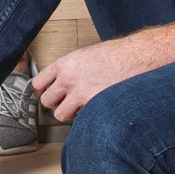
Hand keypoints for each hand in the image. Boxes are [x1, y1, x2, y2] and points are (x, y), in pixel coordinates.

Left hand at [33, 36, 154, 120]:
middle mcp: (68, 79)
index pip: (38, 83)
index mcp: (65, 64)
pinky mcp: (93, 105)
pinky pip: (80, 118)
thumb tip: (61, 80)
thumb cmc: (115, 55)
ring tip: (79, 107)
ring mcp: (80, 93)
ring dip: (68, 113)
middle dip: (55, 103)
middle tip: (65, 101)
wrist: (135, 57)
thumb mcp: (85, 55)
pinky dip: (85, 117)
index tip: (46, 93)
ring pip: (59, 114)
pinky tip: (94, 108)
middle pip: (45, 101)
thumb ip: (70, 68)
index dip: (42, 90)